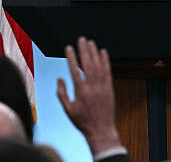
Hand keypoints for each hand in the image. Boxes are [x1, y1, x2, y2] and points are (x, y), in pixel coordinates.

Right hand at [57, 37, 120, 154]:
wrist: (101, 131)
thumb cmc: (82, 122)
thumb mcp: (67, 109)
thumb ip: (61, 93)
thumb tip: (59, 78)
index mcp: (80, 92)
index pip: (74, 70)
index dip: (71, 57)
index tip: (68, 47)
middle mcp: (92, 88)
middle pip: (87, 64)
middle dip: (84, 50)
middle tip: (81, 39)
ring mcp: (102, 88)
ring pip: (98, 66)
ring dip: (94, 53)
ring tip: (90, 42)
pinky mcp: (110, 89)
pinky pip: (108, 72)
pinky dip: (106, 61)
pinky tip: (103, 52)